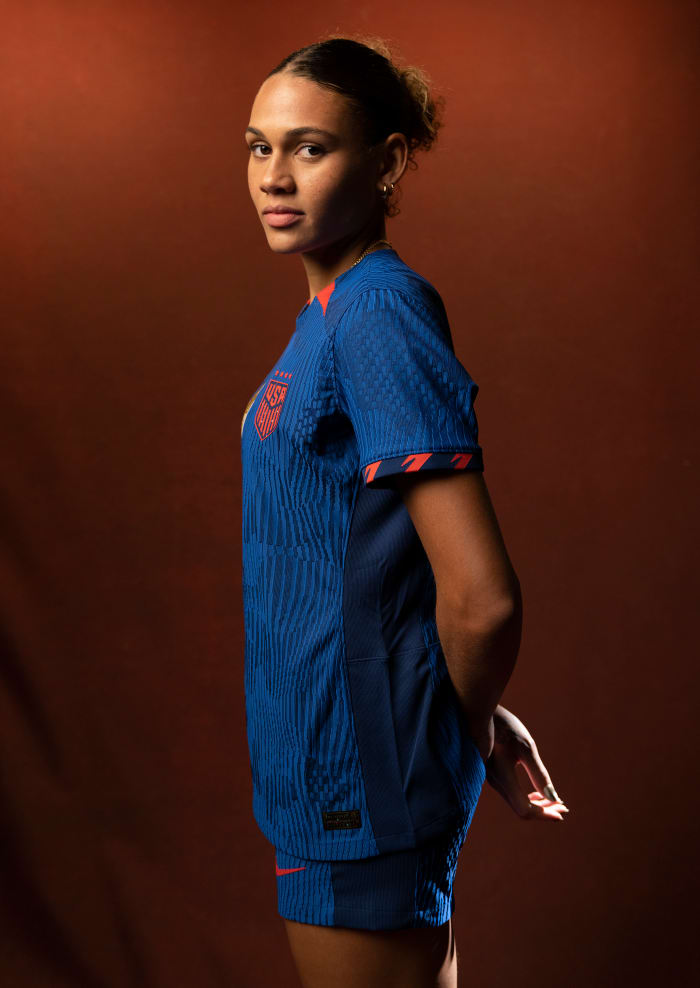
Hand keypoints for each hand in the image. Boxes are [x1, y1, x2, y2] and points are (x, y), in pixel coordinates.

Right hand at [483, 704, 569, 820]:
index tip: (563, 810)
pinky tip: (537, 791)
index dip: (545, 814)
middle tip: (564, 806)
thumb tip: (553, 798)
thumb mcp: (526, 747)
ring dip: (537, 804)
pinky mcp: (492, 773)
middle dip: (544, 810)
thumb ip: (539, 774)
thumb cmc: (503, 726)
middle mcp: (495, 782)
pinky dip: (527, 797)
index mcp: (503, 778)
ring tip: (554, 800)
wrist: (478, 710)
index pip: (525, 809)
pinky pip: (511, 794)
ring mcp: (492, 779)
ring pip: (516, 802)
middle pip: (521, 809)